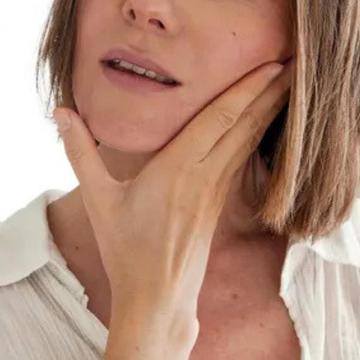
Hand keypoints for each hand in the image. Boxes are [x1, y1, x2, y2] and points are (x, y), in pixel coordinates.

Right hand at [53, 60, 292, 320]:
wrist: (158, 298)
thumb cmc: (125, 250)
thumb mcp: (97, 200)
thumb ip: (80, 151)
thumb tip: (61, 111)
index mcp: (178, 169)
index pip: (220, 118)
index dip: (248, 88)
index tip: (271, 63)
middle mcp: (206, 175)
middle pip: (246, 123)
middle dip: (273, 90)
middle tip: (298, 60)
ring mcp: (218, 189)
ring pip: (250, 139)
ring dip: (272, 108)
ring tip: (292, 81)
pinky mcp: (222, 201)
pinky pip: (245, 158)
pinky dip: (259, 133)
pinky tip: (269, 121)